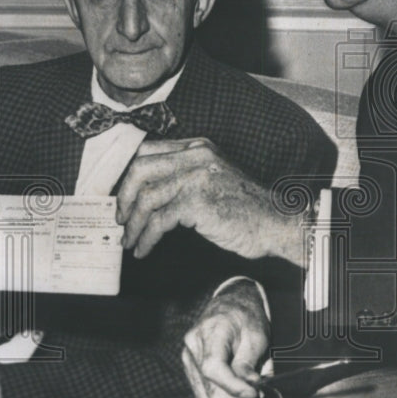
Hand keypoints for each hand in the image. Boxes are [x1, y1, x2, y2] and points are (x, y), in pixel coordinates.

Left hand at [116, 138, 303, 263]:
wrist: (275, 222)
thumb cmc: (246, 209)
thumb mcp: (214, 179)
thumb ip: (186, 176)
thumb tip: (148, 193)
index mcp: (197, 148)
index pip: (147, 151)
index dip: (128, 175)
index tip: (122, 196)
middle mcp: (195, 157)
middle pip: (140, 170)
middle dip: (124, 198)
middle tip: (121, 218)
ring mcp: (196, 178)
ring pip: (147, 198)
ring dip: (133, 224)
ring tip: (130, 240)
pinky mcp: (197, 202)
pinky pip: (159, 221)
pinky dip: (146, 238)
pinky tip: (144, 249)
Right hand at [182, 280, 270, 397]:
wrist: (230, 304)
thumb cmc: (246, 316)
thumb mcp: (256, 333)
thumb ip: (250, 362)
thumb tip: (252, 389)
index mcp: (211, 332)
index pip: (213, 367)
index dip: (232, 386)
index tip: (254, 396)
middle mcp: (194, 348)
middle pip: (210, 389)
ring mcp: (190, 361)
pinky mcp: (193, 372)